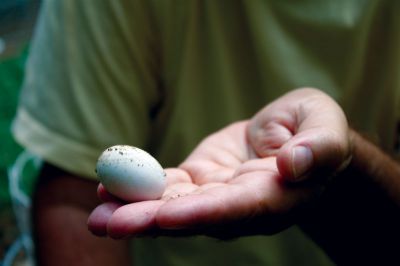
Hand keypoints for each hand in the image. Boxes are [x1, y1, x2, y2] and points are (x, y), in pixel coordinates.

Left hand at [87, 88, 351, 238]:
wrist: (297, 138)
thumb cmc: (317, 131)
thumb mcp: (327, 129)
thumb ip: (318, 147)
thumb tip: (295, 164)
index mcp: (277, 196)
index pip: (239, 209)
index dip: (204, 214)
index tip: (166, 216)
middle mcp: (241, 205)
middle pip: (196, 216)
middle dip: (152, 220)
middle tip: (107, 223)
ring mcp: (217, 194)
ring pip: (174, 204)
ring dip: (134, 208)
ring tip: (96, 211)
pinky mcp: (201, 178)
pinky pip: (168, 185)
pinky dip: (139, 185)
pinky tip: (109, 185)